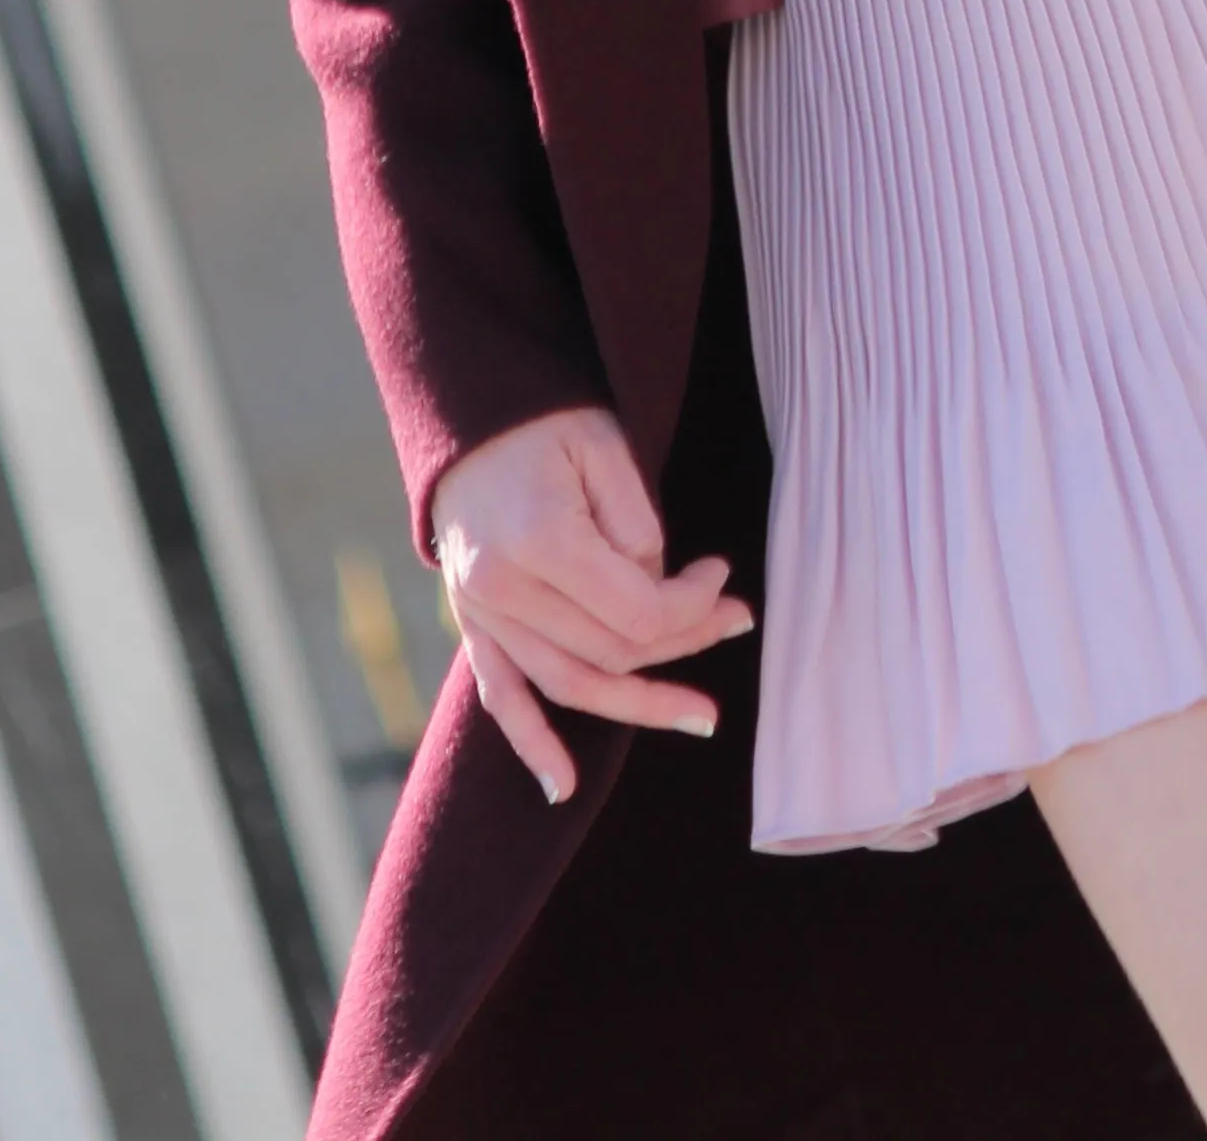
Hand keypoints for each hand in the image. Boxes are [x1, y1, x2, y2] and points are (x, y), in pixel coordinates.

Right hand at [430, 404, 751, 805]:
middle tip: (737, 621)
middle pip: (609, 652)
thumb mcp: (605, 449)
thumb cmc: (546, 421)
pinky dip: (532, 745)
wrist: (469, 417)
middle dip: (682, 643)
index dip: (691, 605)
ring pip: (569, 685)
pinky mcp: (473, 626)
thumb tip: (662, 593)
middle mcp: (503, 592)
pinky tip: (564, 789)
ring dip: (638, 705)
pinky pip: (501, 699)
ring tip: (701, 718)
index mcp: (539, 544)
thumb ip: (637, 529)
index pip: (636, 613)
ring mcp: (481, 616)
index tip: (721, 573)